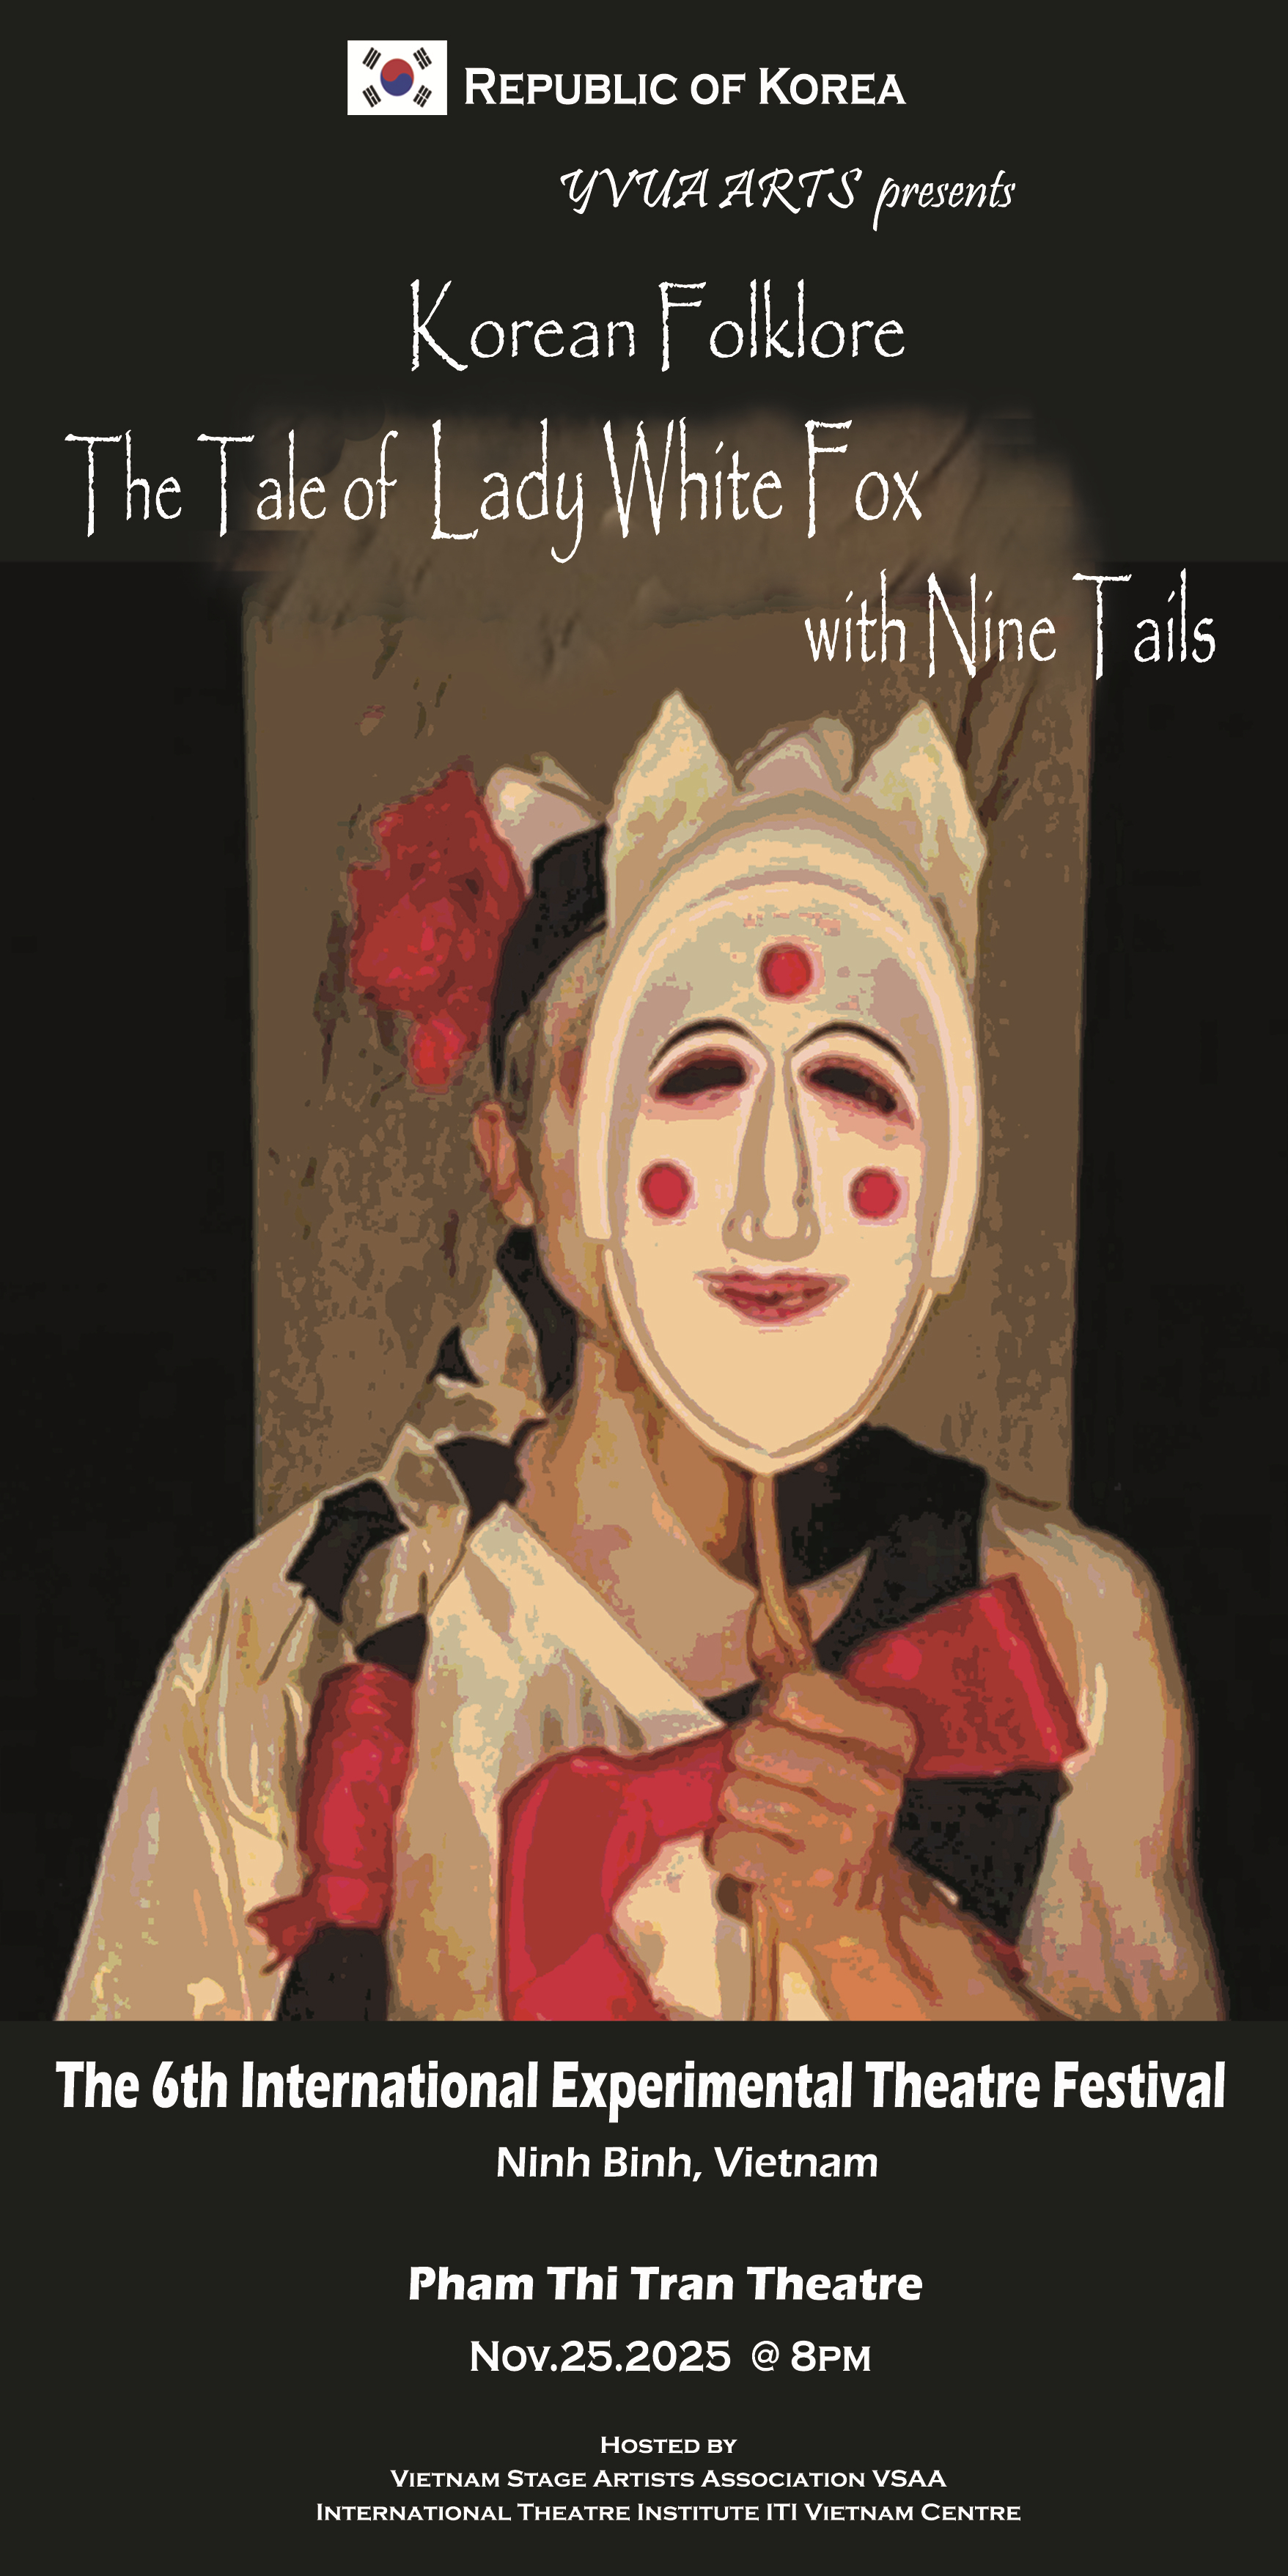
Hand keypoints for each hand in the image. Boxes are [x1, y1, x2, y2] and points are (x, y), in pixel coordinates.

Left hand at [708, 1668, 1037, 2019]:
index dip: (771, 1707)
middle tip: (766, 1774)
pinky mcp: (810, 1881)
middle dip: (744, 1758)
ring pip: (737, 1794)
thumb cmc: (827, 1802)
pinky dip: (728, 1849)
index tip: (787, 1725)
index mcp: (889, 1734)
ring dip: (735, 1806)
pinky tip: (760, 1850)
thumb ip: (788, 1663)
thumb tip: (767, 1610)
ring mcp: (846, 1835)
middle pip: (756, 1741)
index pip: (795, 1689)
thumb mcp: (821, 1725)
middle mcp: (877, 1784)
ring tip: (764, 1815)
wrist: (850, 1896)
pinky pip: (728, 1845)